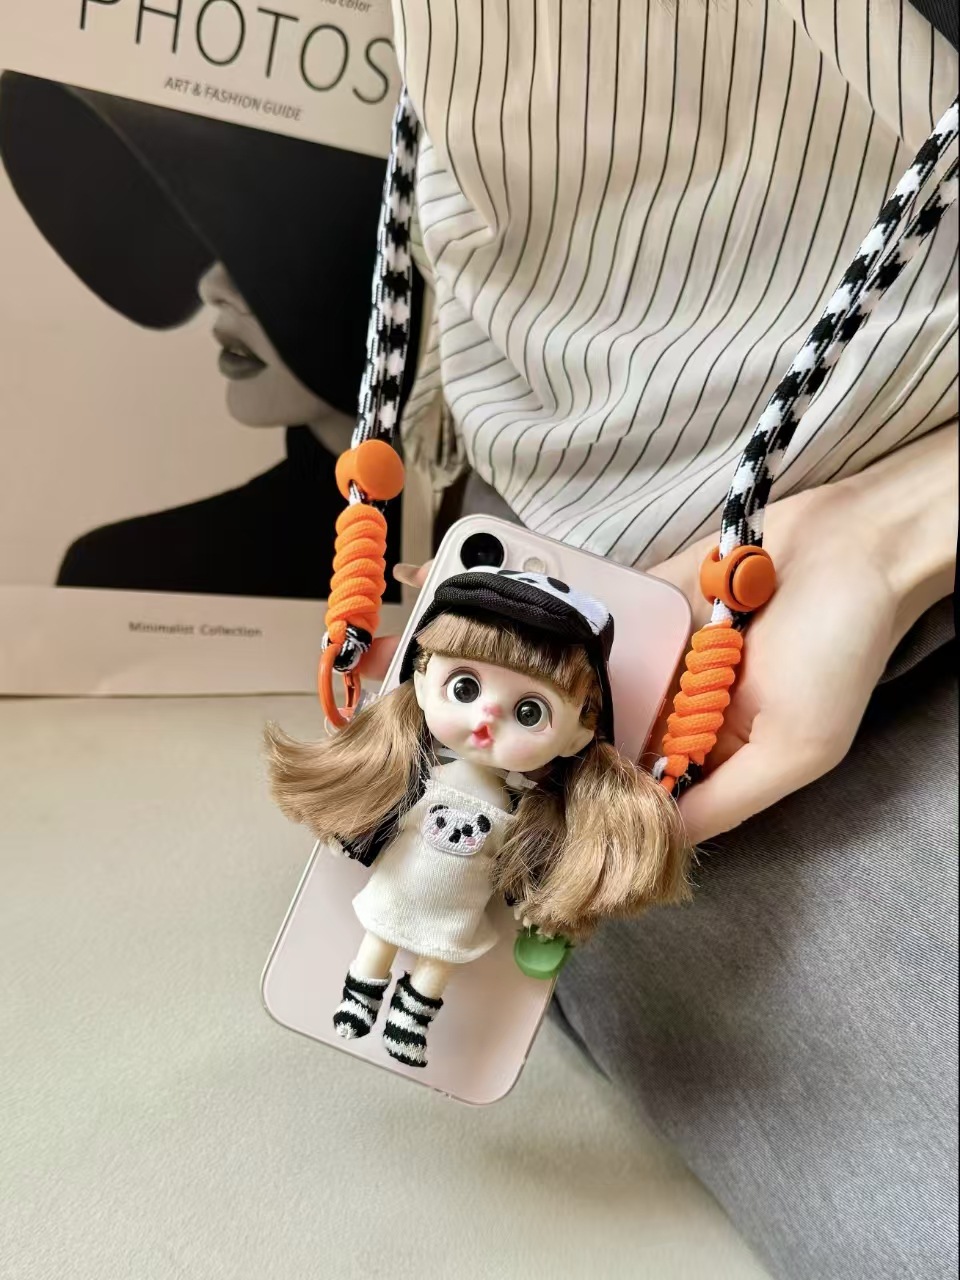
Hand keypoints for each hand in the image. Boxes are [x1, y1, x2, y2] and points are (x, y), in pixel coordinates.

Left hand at [363, 425, 955, 845]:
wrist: (856, 541)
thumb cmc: (840, 651)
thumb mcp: (795, 750)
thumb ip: (722, 800)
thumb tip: (658, 845)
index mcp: (712, 750)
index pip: (641, 786)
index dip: (592, 796)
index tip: (529, 808)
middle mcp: (679, 704)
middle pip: (605, 730)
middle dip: (551, 736)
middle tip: (477, 743)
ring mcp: (661, 648)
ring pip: (592, 672)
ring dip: (543, 676)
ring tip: (472, 684)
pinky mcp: (651, 596)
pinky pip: (601, 611)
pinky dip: (561, 612)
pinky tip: (505, 618)